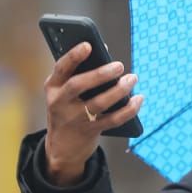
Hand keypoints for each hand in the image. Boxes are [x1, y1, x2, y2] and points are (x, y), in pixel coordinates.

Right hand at [42, 41, 142, 184]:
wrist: (62, 147)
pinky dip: (129, 109)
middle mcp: (60, 103)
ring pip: (99, 103)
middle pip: (79, 85)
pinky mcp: (90, 131)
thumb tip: (104, 50)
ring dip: (119, 90)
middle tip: (119, 66)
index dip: (74, 56)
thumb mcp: (63, 92)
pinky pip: (113, 119)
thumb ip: (78, 72)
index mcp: (53, 87)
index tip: (88, 45)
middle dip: (100, 74)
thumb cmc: (67, 108)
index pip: (61, 68)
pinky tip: (138, 99)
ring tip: (132, 79)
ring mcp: (75, 119)